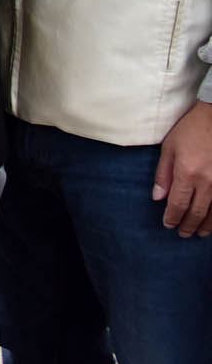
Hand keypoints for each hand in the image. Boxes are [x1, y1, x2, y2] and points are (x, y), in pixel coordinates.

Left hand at [155, 100, 211, 237]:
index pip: (178, 203)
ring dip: (206, 225)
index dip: (172, 217)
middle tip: (183, 233)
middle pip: (197, 212)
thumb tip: (157, 197)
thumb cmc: (190, 129)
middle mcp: (207, 182)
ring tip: (199, 233)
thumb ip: (163, 174)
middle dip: (188, 225)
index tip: (168, 225)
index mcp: (187, 173)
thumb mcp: (169, 147)